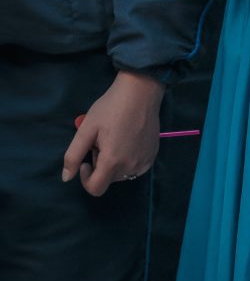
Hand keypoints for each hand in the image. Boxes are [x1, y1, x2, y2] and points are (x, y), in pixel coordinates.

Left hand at [62, 71, 163, 195]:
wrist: (140, 91)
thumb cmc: (110, 108)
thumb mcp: (86, 129)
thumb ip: (73, 156)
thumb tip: (66, 178)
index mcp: (112, 162)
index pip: (95, 188)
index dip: (85, 178)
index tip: (85, 160)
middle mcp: (130, 167)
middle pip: (108, 179)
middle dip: (100, 165)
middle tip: (102, 141)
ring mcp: (144, 162)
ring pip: (121, 174)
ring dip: (114, 163)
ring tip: (116, 139)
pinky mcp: (152, 155)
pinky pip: (135, 167)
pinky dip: (128, 160)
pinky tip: (128, 141)